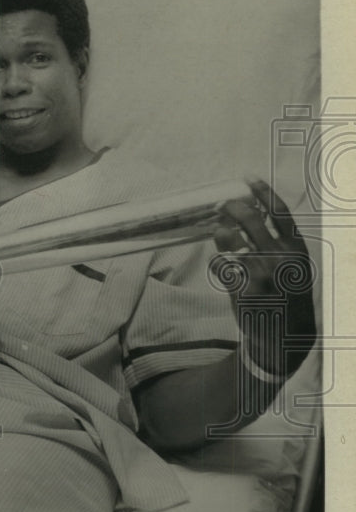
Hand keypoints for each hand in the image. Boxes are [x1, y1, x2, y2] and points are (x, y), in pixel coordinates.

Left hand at [214, 179, 316, 375]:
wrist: (285, 333)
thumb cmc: (286, 293)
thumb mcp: (292, 266)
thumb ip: (277, 242)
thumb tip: (249, 213)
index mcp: (295, 249)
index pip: (279, 212)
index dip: (263, 192)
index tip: (247, 178)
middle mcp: (279, 258)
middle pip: (249, 219)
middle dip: (230, 208)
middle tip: (221, 206)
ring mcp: (260, 273)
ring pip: (229, 239)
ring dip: (220, 232)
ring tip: (220, 233)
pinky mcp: (241, 288)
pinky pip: (219, 263)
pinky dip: (217, 260)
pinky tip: (221, 264)